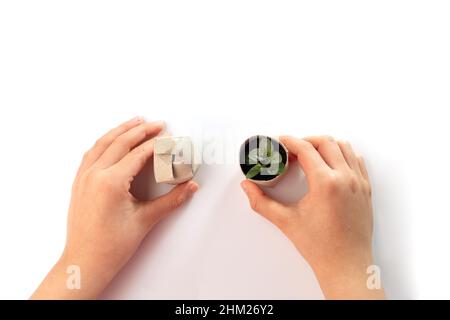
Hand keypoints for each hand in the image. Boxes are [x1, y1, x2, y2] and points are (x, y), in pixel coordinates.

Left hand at [32, 117, 198, 298]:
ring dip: (120, 130)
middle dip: (141, 130)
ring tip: (135, 122)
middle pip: (120, 142)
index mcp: (110, 182)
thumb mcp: (145, 220)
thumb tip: (190, 187)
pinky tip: (111, 140)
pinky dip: (104, 142)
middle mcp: (94, 175)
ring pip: (102, 144)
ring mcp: (84, 178)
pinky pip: (91, 154)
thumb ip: (171, 200)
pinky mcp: (79, 183)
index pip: (138, 154)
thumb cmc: (110, 246)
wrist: (85, 262)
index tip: (169, 139)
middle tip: (157, 124)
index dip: (156, 144)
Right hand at [240, 135, 384, 298]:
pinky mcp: (366, 189)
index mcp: (326, 183)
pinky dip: (343, 155)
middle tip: (292, 150)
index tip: (280, 142)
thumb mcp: (285, 221)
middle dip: (306, 140)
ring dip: (325, 145)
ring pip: (344, 147)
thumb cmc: (319, 247)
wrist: (345, 265)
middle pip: (326, 142)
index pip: (306, 149)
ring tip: (310, 155)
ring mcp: (359, 183)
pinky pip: (357, 160)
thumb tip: (247, 187)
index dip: (289, 141)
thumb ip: (261, 202)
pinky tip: (331, 164)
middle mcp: (346, 178)